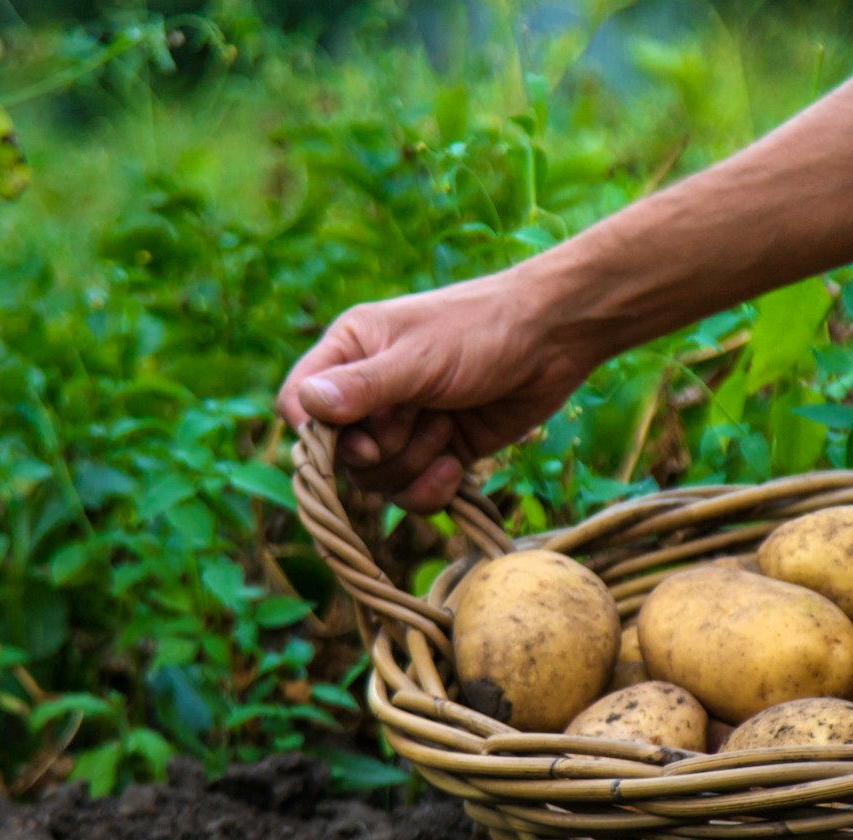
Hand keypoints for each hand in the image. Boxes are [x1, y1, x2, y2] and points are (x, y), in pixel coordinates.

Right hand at [275, 269, 599, 513]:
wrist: (555, 341)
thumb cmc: (483, 330)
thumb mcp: (420, 357)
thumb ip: (363, 387)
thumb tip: (305, 408)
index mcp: (350, 352)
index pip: (298, 405)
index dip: (319, 436)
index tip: (360, 439)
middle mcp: (369, 391)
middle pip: (340, 456)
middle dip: (383, 450)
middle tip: (423, 416)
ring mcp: (404, 425)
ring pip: (377, 481)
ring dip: (414, 464)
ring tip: (447, 425)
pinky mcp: (437, 453)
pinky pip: (412, 495)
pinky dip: (433, 488)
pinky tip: (457, 463)